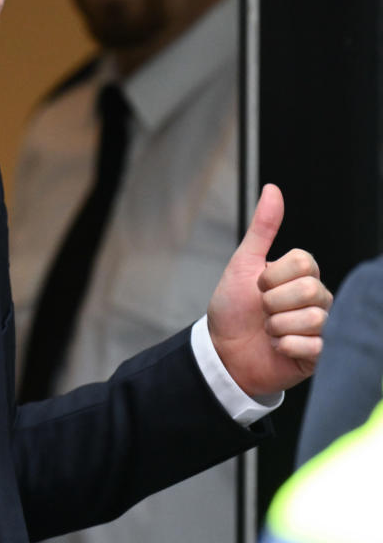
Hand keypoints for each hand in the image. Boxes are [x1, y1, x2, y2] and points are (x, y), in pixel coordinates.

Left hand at [208, 183, 331, 395]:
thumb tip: (272, 188)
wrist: (221, 352)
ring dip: (277, 327)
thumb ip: (262, 228)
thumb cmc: (233, 308)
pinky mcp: (319, 353)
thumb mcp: (243, 264)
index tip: (257, 287)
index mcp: (303, 274)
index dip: (272, 277)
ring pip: (313, 318)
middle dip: (273, 303)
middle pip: (310, 289)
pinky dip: (285, 347)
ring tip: (268, 331)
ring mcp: (321, 326)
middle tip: (262, 312)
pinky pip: (313, 346)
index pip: (303, 262)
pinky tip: (276, 348)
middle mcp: (317, 298)